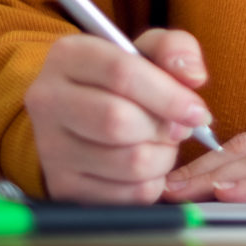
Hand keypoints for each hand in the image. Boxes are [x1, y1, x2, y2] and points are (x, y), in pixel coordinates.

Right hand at [22, 28, 215, 203]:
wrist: (81, 115)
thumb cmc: (122, 80)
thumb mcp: (147, 50)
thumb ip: (175, 49)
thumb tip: (194, 77)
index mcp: (68, 56)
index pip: (122, 73)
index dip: (169, 95)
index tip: (198, 111)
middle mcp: (48, 100)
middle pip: (118, 121)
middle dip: (164, 129)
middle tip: (179, 128)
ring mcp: (50, 147)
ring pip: (128, 163)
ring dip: (163, 157)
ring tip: (162, 143)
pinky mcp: (63, 186)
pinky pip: (127, 196)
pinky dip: (151, 182)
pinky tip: (147, 165)